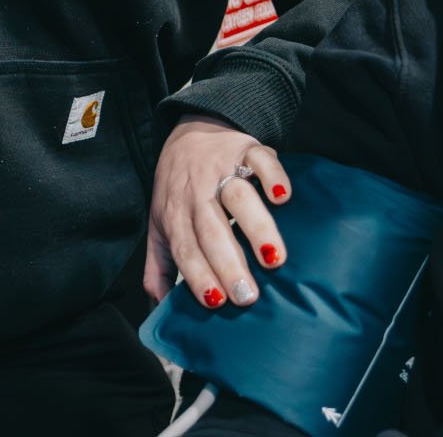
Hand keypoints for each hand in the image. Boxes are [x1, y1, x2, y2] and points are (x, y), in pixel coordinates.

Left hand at [144, 113, 290, 310]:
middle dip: (227, 263)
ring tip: (273, 258)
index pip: (185, 247)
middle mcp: (197, 192)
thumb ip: (159, 267)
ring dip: (255, 227)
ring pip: (237, 197)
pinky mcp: (246, 150)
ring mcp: (222, 169)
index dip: (197, 273)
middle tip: (248, 295)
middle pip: (211, 228)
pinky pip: (260, 161)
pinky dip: (272, 177)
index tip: (215, 302)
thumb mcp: (161, 224)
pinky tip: (283, 198)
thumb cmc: (178, 189)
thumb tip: (161, 308)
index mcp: (176, 214)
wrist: (189, 134)